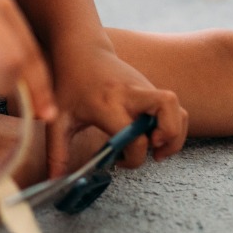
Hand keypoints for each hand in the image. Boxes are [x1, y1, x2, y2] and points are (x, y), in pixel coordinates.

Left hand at [45, 44, 187, 177]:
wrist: (81, 49)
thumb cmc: (68, 85)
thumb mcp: (57, 120)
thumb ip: (57, 153)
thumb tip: (54, 182)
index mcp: (108, 104)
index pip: (134, 136)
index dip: (132, 158)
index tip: (117, 161)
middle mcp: (132, 94)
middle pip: (169, 109)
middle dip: (169, 138)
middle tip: (153, 152)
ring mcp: (145, 88)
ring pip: (177, 108)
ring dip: (175, 133)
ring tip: (157, 147)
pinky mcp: (150, 88)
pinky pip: (174, 107)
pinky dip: (173, 124)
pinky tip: (155, 135)